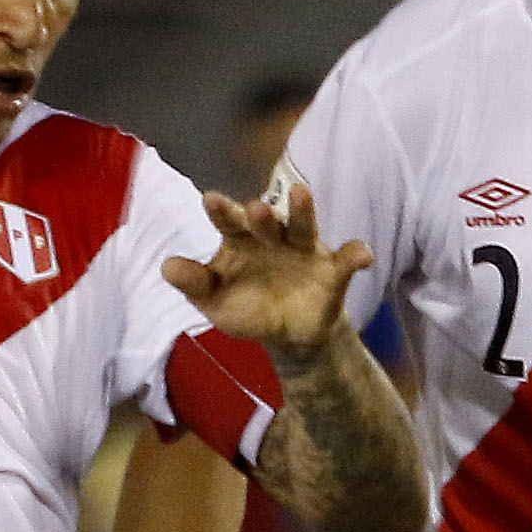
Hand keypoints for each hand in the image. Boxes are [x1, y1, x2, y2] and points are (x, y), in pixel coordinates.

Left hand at [162, 182, 371, 365]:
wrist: (290, 336)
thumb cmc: (249, 309)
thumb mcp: (216, 302)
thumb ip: (195, 283)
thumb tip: (166, 267)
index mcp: (241, 239)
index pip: (229, 221)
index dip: (222, 210)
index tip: (211, 199)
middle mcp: (273, 237)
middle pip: (266, 220)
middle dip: (262, 214)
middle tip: (256, 208)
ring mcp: (304, 249)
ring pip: (303, 226)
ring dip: (303, 210)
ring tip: (302, 194)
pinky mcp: (333, 269)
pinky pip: (347, 259)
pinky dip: (356, 255)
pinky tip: (364, 256)